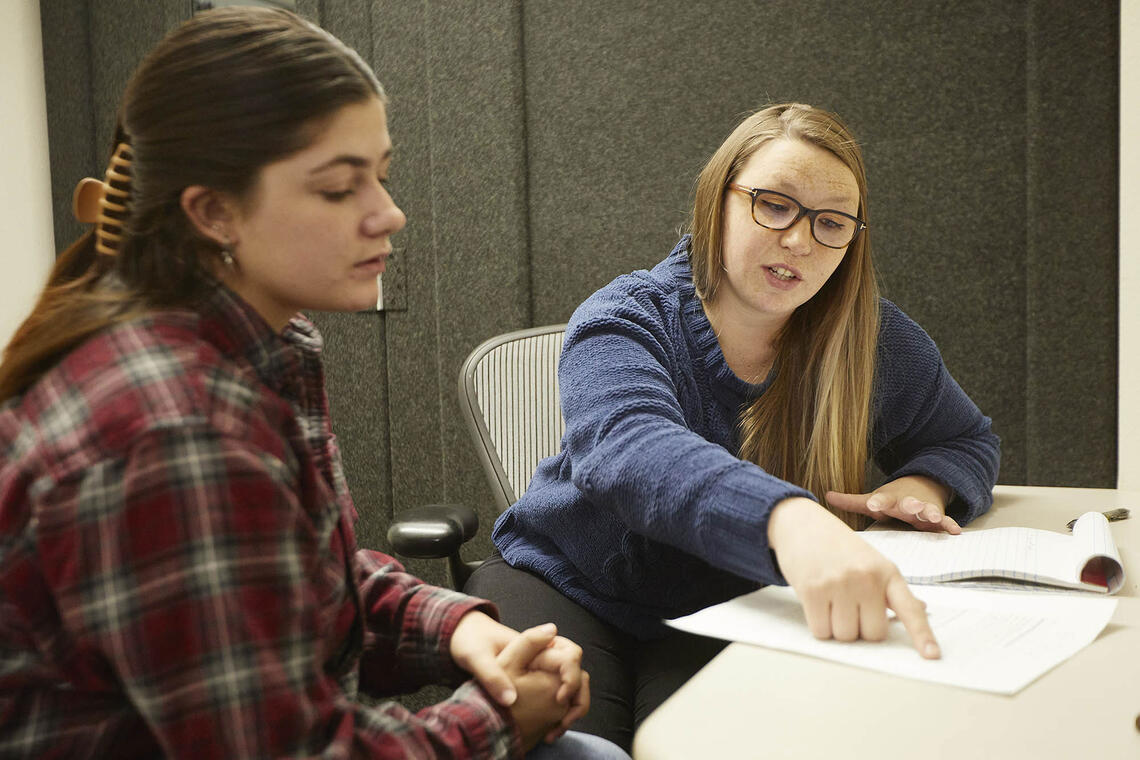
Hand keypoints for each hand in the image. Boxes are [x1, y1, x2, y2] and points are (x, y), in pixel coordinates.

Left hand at [450, 614, 588, 742]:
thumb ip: (492, 676)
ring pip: (570, 689)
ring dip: (570, 709)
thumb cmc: (471, 643)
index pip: (571, 656)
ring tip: (554, 731)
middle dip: (576, 699)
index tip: (559, 698)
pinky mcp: (536, 683)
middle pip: (577, 674)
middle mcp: (544, 655)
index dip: (570, 678)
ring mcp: (542, 670)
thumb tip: (510, 700)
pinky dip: (558, 714)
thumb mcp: (477, 658)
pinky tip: (545, 732)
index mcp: (537, 644)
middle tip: (562, 723)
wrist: (463, 638)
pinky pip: (557, 698)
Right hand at [768, 496, 940, 658]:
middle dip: (859, 628)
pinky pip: (821, 631)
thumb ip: (893, 590)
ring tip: (831, 601)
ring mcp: (839, 583)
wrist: (802, 524)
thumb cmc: (839, 548)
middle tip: (849, 606)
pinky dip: (818, 625)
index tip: (932, 656)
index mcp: (887, 573)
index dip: (922, 635)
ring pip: (845, 636)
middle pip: (872, 634)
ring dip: (836, 628)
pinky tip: (817, 603)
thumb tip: (921, 610)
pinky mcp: (813, 590)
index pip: (909, 609)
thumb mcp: (872, 562)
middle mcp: (867, 577)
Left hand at [826, 475, 958, 533]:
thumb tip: (825, 495)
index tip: (873, 505)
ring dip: (930, 512)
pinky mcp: (937, 517)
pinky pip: (945, 521)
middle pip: (907, 504)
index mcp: (890, 500)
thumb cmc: (893, 499)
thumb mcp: (874, 498)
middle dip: (909, 505)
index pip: (882, 501)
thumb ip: (851, 501)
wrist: (922, 487)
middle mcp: (907, 503)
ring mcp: (923, 509)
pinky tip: (955, 530)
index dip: (878, 503)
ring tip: (932, 515)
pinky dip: (950, 524)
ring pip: (927, 511)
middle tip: (911, 507)